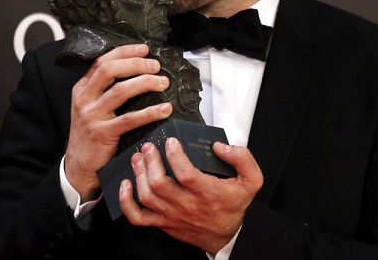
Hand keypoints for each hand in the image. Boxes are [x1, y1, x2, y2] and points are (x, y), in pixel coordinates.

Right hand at [64, 44, 172, 200]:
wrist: (78, 167)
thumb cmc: (90, 135)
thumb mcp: (90, 108)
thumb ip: (104, 91)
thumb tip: (135, 72)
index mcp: (82, 89)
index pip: (102, 61)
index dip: (124, 52)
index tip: (144, 48)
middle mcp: (84, 99)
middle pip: (109, 70)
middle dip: (135, 64)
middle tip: (156, 65)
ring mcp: (92, 116)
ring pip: (120, 91)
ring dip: (145, 82)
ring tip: (163, 83)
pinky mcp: (102, 133)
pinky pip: (130, 119)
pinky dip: (150, 112)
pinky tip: (165, 110)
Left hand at [119, 137, 263, 253]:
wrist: (227, 236)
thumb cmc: (235, 205)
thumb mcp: (252, 180)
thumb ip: (242, 159)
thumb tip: (221, 146)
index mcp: (207, 192)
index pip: (185, 174)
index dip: (174, 156)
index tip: (171, 141)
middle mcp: (187, 205)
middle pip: (159, 184)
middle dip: (150, 161)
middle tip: (149, 146)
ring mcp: (172, 215)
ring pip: (147, 196)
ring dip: (138, 174)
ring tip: (138, 158)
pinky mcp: (162, 223)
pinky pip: (137, 217)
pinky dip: (126, 201)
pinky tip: (126, 184)